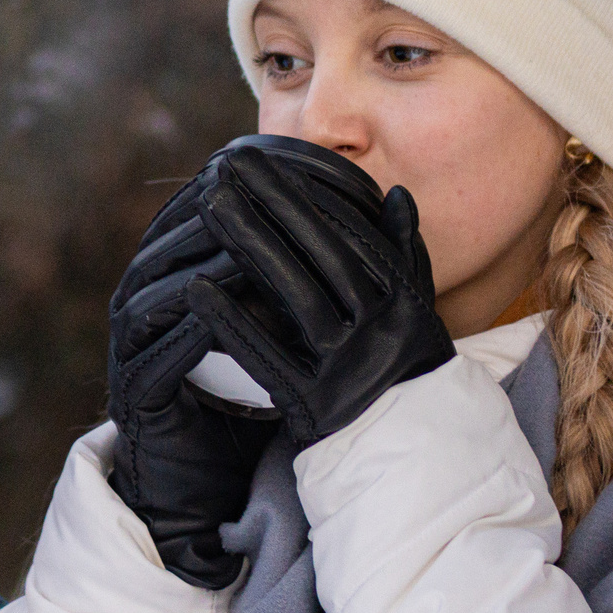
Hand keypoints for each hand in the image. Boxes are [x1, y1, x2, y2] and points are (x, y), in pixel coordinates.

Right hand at [106, 154, 277, 588]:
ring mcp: (131, 340)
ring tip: (251, 244)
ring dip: (203, 261)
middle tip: (259, 189)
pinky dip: (193, 323)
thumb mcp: (270, 325)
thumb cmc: (238, 393)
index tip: (287, 169)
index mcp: (169, 273)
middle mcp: (141, 296)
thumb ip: (291, 275)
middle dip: (218, 212)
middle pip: (174, 239)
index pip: (195, 211)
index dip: (237, 188)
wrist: (197, 476)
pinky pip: (160, 344)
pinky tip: (226, 309)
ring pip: (163, 284)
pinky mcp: (134, 384)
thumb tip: (343, 230)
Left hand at [185, 139, 455, 446]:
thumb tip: (395, 193)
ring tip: (209, 203)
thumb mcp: (416, 311)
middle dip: (273, 205)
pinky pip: (269, 359)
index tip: (261, 158)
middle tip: (225, 164)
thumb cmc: (403, 368)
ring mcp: (351, 369)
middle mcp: (383, 331)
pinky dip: (232, 323)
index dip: (304, 194)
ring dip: (251, 246)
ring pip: (296, 297)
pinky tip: (195, 289)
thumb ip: (403, 251)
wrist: (412, 454)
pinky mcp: (317, 406)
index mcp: (404, 301)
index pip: (349, 236)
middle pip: (323, 257)